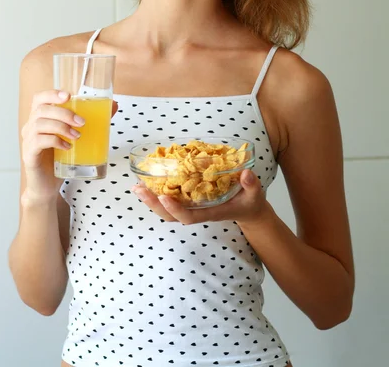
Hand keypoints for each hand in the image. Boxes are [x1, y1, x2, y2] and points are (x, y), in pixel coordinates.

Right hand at [21, 90, 117, 202]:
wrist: (47, 185)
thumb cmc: (61, 158)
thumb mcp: (75, 136)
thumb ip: (92, 120)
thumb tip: (113, 105)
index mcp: (41, 118)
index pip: (39, 98)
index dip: (52, 94)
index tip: (69, 96)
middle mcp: (31, 127)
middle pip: (42, 110)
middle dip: (64, 113)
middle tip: (82, 123)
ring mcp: (28, 140)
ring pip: (39, 124)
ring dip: (61, 127)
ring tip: (77, 136)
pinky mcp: (29, 155)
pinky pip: (38, 142)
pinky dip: (54, 141)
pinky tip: (67, 147)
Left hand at [131, 168, 267, 226]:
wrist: (248, 209)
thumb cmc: (250, 202)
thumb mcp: (255, 194)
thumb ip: (252, 185)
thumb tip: (246, 174)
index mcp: (211, 212)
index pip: (189, 217)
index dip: (175, 209)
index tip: (165, 197)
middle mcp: (198, 211)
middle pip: (170, 216)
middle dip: (154, 204)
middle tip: (139, 190)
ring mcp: (193, 207)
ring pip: (167, 210)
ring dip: (151, 199)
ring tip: (136, 187)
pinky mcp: (190, 200)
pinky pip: (171, 200)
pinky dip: (157, 193)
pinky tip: (147, 182)